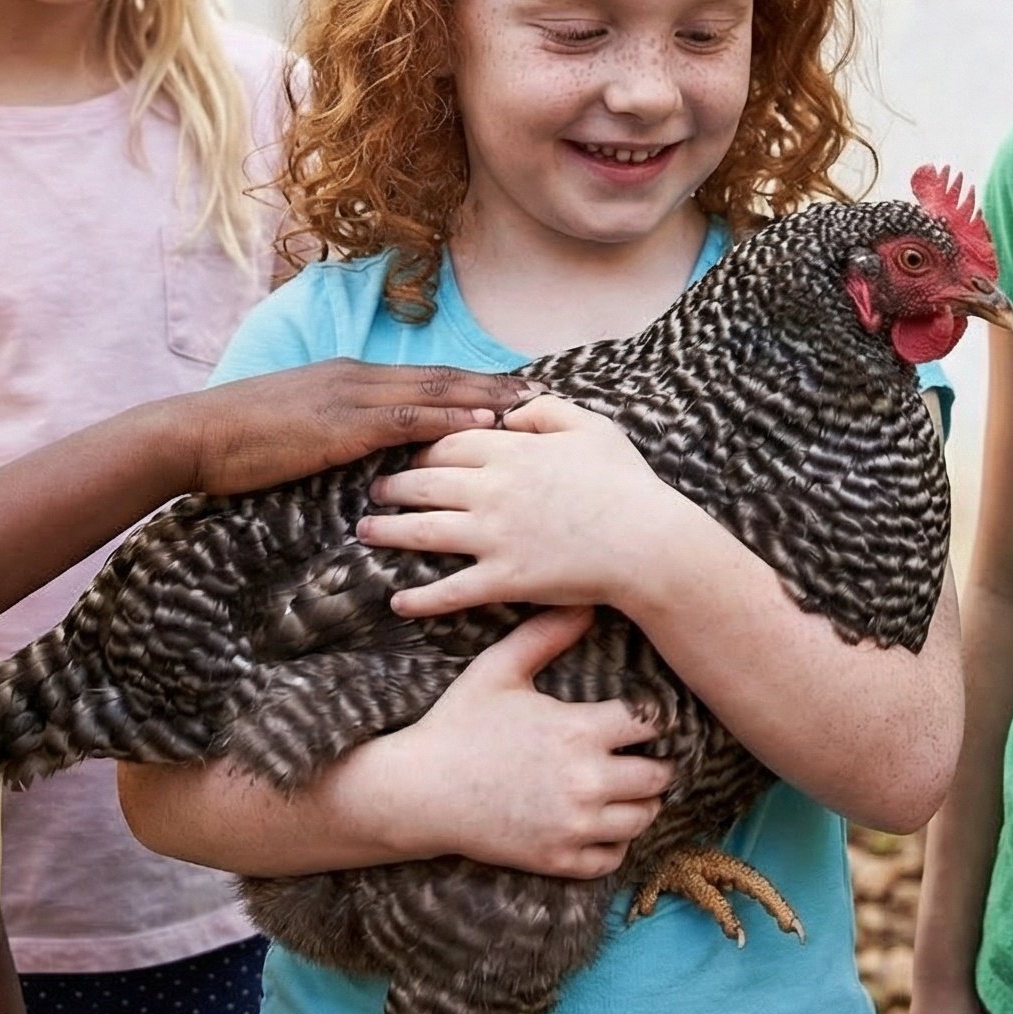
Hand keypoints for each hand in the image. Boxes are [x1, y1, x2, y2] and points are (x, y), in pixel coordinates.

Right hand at [175, 362, 533, 497]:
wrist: (195, 435)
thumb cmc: (237, 440)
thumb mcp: (296, 427)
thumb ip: (334, 431)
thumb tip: (365, 453)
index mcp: (348, 377)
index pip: (423, 377)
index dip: (470, 382)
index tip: (510, 389)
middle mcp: (358, 378)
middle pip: (441, 377)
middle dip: (493, 385)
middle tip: (542, 393)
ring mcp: (351, 397)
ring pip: (434, 392)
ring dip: (486, 398)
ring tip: (530, 407)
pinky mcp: (342, 425)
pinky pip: (408, 420)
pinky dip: (451, 419)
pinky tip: (483, 426)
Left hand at [360, 396, 697, 617]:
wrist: (647, 543)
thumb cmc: (625, 484)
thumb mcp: (591, 427)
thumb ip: (546, 411)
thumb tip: (510, 410)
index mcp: (511, 451)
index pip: (448, 443)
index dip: (424, 448)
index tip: (411, 455)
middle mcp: (492, 491)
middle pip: (424, 483)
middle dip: (393, 485)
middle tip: (375, 490)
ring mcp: (493, 537)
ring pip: (423, 532)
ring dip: (388, 532)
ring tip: (365, 532)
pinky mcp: (503, 580)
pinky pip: (450, 591)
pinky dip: (420, 599)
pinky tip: (398, 602)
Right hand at [360, 605, 672, 876]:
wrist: (417, 793)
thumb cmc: (457, 724)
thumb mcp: (498, 670)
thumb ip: (545, 635)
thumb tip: (586, 604)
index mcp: (578, 731)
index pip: (654, 723)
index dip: (655, 717)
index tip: (646, 716)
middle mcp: (586, 781)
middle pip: (660, 776)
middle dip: (657, 762)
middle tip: (643, 755)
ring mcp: (574, 825)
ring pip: (644, 818)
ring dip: (641, 802)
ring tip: (625, 787)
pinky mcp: (559, 859)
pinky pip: (614, 857)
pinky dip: (615, 841)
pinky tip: (600, 821)